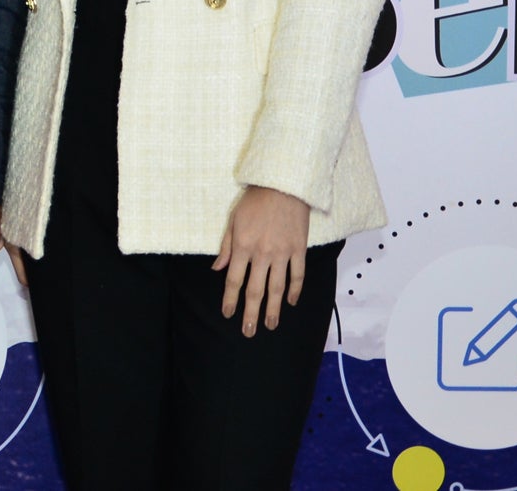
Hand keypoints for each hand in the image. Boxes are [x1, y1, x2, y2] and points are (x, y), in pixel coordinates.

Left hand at [214, 185, 312, 335]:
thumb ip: (226, 247)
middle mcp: (262, 253)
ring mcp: (282, 253)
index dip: (230, 299)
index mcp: (243, 246)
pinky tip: (291, 302)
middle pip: (255, 289)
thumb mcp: (233, 220)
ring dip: (274, 309)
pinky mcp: (299, 249)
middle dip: (251, 312)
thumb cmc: (255, 201)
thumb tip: (217, 268)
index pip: (234, 280)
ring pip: (277, 288)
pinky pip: (297, 275)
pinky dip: (295, 290)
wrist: (283, 186)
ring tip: (271, 325)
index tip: (228, 314)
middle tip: (248, 331)